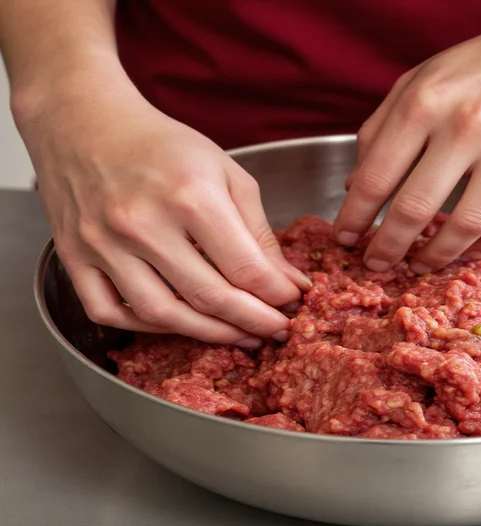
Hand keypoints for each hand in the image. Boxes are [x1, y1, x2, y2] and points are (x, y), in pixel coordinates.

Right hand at [16, 73, 309, 346]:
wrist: (85, 120)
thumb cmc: (163, 147)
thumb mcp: (226, 173)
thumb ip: (258, 231)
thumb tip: (288, 282)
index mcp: (190, 195)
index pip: (246, 268)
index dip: (277, 295)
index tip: (293, 303)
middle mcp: (142, 223)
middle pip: (208, 297)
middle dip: (253, 322)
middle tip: (277, 331)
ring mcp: (103, 244)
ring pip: (161, 315)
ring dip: (208, 334)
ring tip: (240, 336)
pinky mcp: (74, 256)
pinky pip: (109, 312)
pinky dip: (146, 328)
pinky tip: (179, 325)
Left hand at [335, 1, 480, 273]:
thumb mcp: (431, 74)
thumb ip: (386, 125)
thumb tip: (355, 185)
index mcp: (428, 97)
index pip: (376, 174)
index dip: (355, 217)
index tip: (345, 238)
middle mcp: (470, 121)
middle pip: (415, 208)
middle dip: (388, 247)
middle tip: (377, 264)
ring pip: (467, 224)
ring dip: (438, 255)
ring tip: (422, 264)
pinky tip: (470, 250)